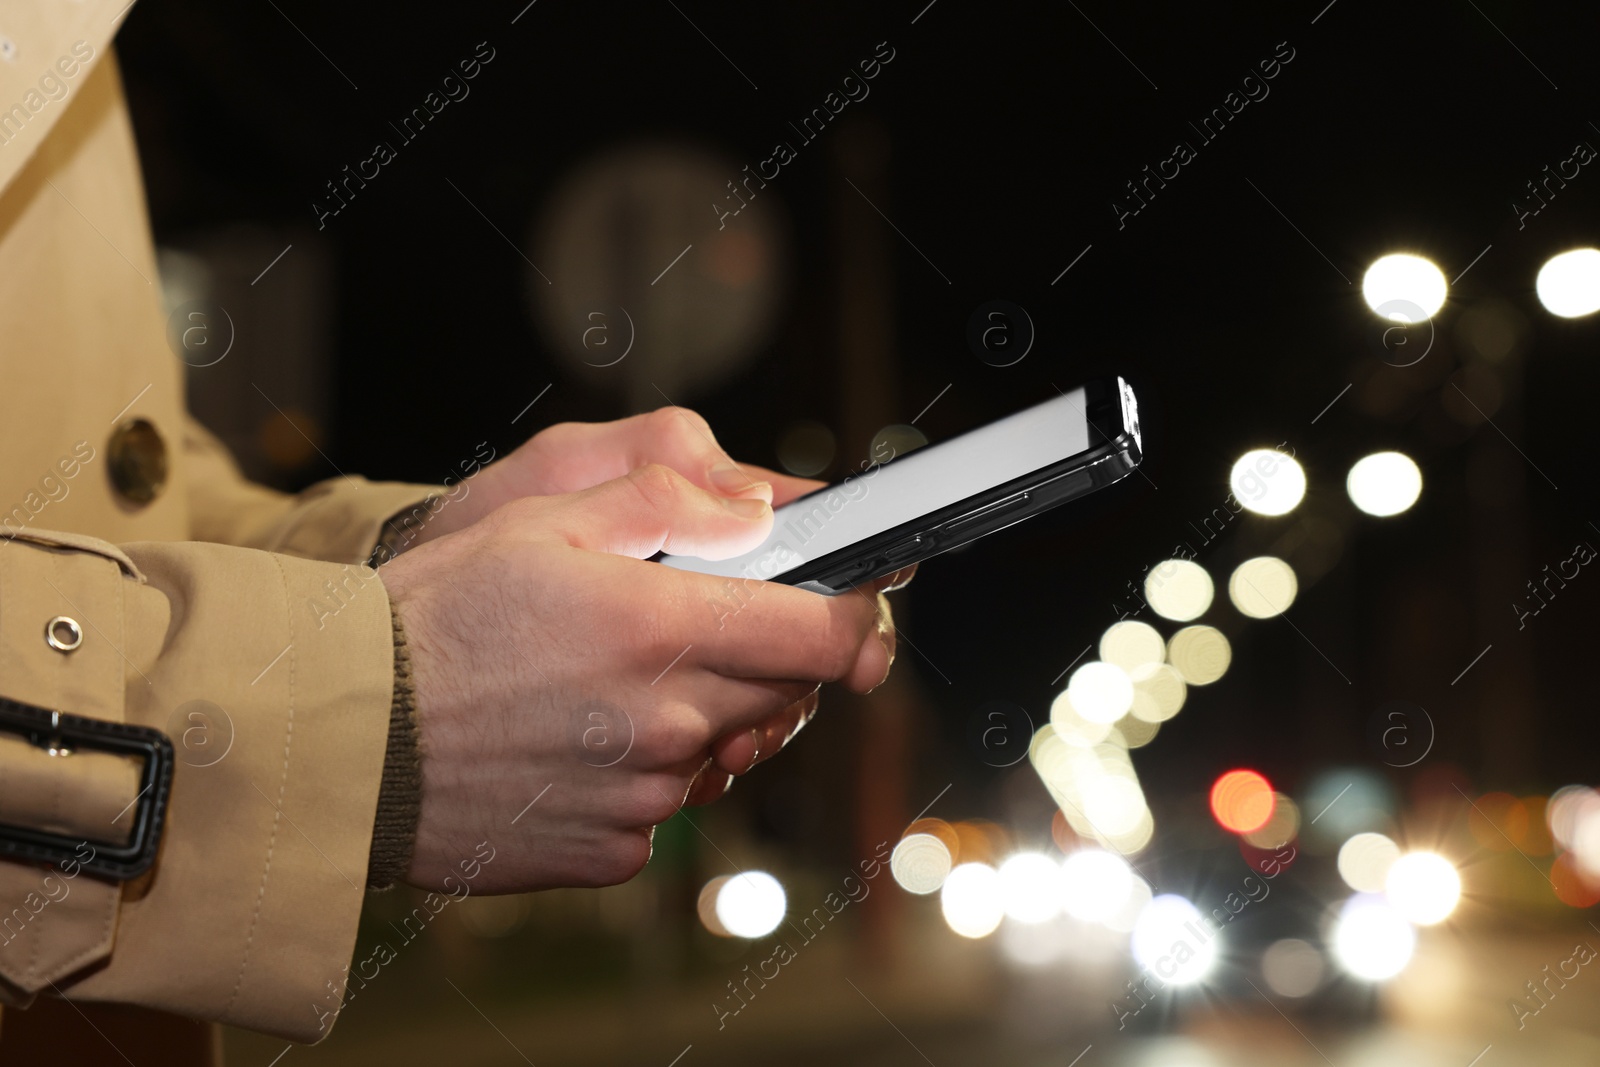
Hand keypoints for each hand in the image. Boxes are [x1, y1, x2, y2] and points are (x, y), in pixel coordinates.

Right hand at [400, 404, 914, 803]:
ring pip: (723, 749)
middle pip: (783, 693)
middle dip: (761, 656)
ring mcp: (643, 796)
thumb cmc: (434, 620)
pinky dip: (643, 774)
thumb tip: (757, 513)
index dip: (854, 616)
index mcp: (660, 630)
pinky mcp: (611, 850)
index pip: (822, 636)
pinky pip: (665, 807)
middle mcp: (668, 723)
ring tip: (605, 682)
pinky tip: (575, 741)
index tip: (853, 605)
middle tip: (689, 625)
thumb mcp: (540, 521)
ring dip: (696, 714)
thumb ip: (664, 505)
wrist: (343, 738)